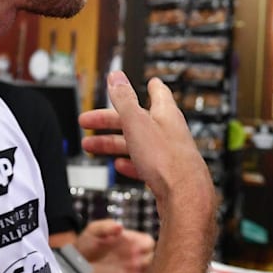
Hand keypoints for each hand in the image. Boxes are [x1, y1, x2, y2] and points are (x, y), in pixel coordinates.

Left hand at [77, 219, 153, 272]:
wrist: (74, 262)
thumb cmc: (86, 242)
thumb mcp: (94, 230)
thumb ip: (106, 227)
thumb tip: (120, 227)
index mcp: (132, 240)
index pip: (149, 242)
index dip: (147, 246)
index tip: (138, 249)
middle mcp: (134, 255)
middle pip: (152, 259)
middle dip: (147, 262)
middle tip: (136, 264)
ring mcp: (130, 270)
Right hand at [79, 73, 212, 213]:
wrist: (184, 196)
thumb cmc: (167, 159)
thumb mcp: (137, 122)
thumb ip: (124, 99)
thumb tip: (116, 76)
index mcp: (165, 114)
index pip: (159, 93)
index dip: (151, 87)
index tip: (150, 81)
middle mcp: (169, 131)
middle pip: (137, 120)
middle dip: (110, 120)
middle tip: (88, 120)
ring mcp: (168, 153)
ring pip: (136, 143)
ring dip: (113, 143)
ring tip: (91, 146)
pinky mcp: (166, 174)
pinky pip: (144, 165)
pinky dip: (129, 163)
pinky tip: (120, 166)